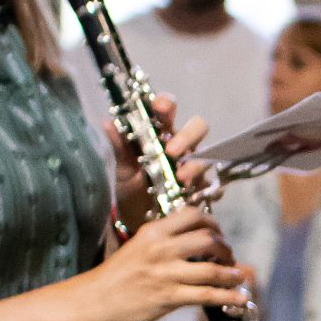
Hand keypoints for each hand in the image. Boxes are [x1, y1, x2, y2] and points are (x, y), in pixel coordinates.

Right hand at [73, 208, 247, 320]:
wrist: (93, 301)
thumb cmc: (115, 276)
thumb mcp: (138, 247)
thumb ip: (164, 242)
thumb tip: (196, 243)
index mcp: (153, 231)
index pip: (193, 216)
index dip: (214, 225)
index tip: (219, 235)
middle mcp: (161, 248)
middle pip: (208, 239)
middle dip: (226, 248)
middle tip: (229, 257)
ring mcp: (166, 273)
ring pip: (212, 268)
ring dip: (232, 274)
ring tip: (238, 277)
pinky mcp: (168, 297)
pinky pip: (207, 295)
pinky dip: (228, 296)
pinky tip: (239, 299)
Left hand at [111, 102, 213, 229]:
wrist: (136, 217)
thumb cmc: (130, 185)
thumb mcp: (122, 167)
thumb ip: (119, 146)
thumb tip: (107, 122)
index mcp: (160, 132)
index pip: (168, 109)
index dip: (167, 103)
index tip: (160, 107)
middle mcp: (181, 145)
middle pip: (198, 127)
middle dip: (187, 136)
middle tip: (171, 151)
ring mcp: (193, 166)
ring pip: (206, 156)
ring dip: (195, 166)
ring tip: (180, 178)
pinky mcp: (201, 188)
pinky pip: (213, 186)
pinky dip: (208, 190)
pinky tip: (195, 195)